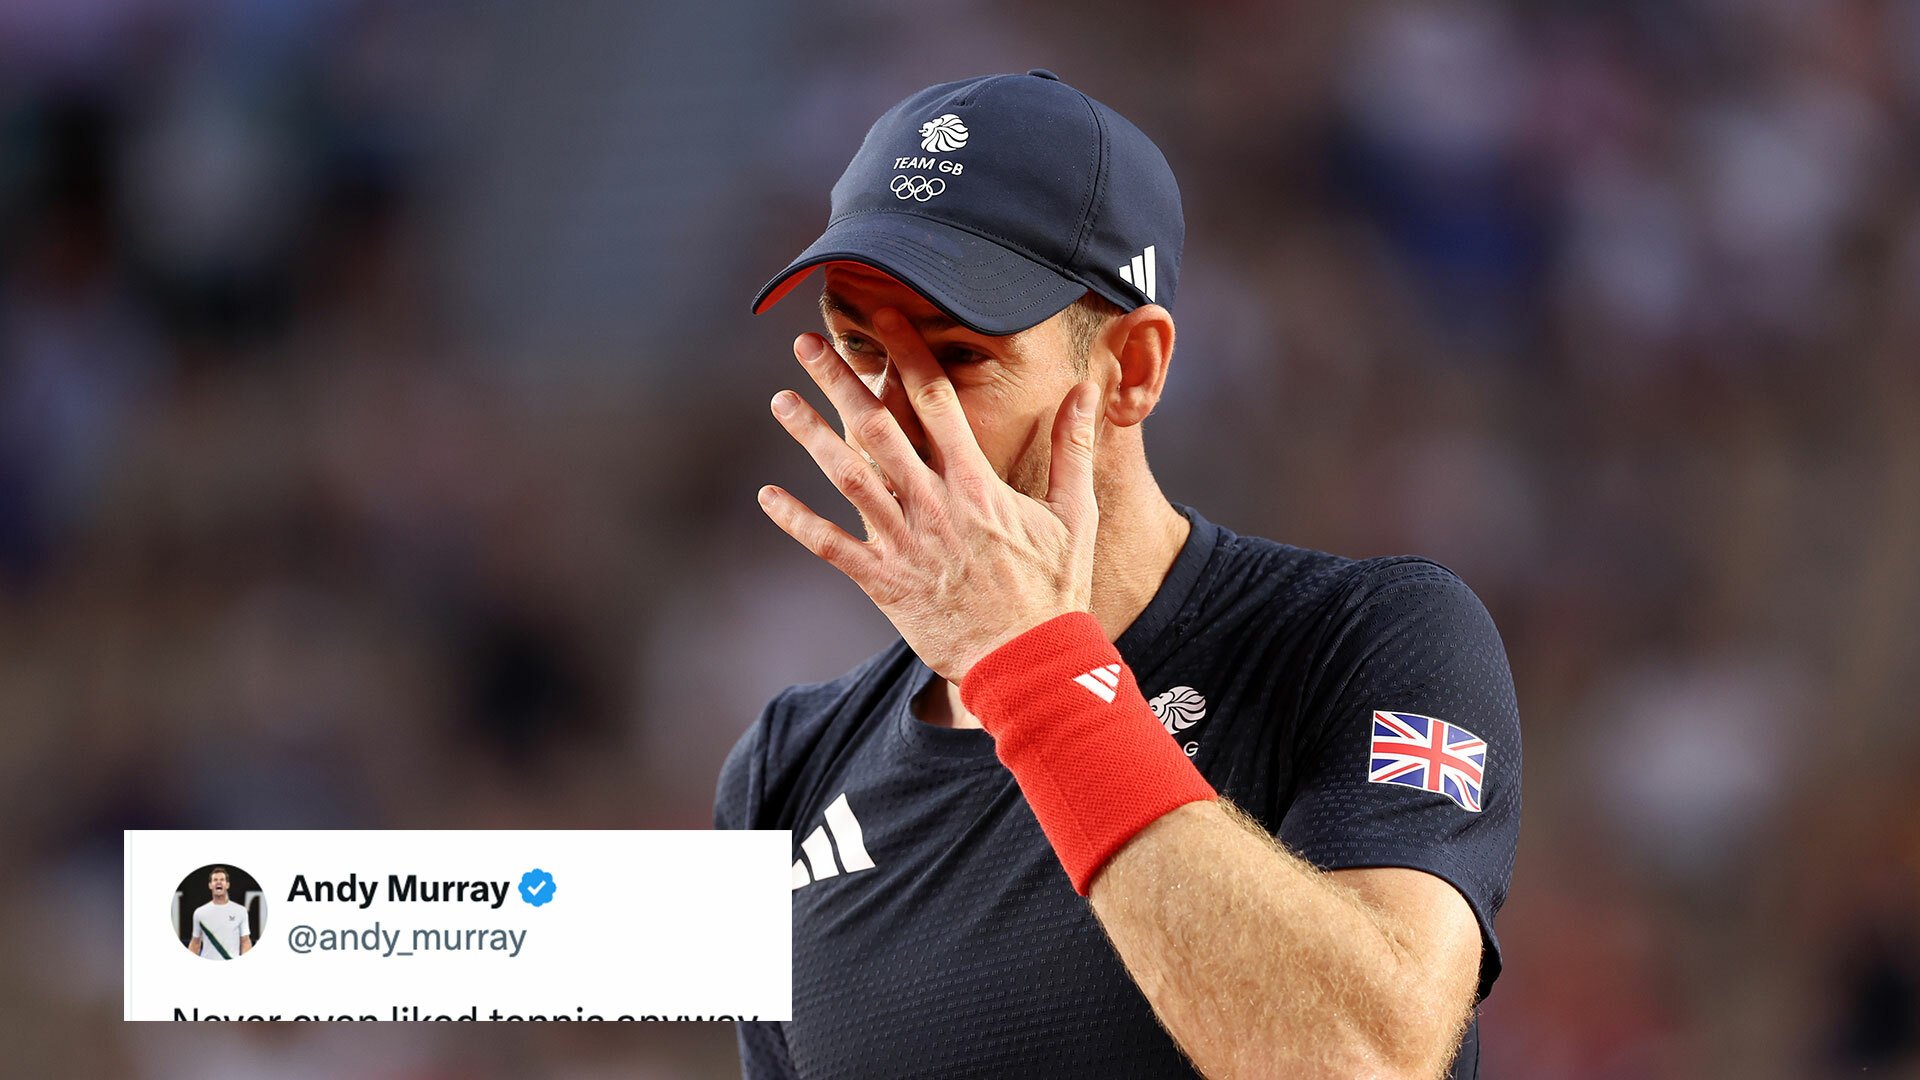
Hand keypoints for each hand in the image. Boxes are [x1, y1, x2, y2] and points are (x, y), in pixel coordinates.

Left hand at [758, 309, 1101, 682]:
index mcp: (977, 484)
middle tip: (808, 345)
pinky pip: (831, 547)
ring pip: (847, 478)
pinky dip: (798, 522)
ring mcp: (905, 543)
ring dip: (811, 436)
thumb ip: (1073, 449)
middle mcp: (934, 505)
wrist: (1028, 664)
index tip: (883, 316)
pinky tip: (767, 497)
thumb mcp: (1076, 515)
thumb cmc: (1054, 591)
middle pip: (879, 428)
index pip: (936, 401)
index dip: (906, 353)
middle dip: (841, 382)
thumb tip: (1083, 392)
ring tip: (781, 399)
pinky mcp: (884, 583)